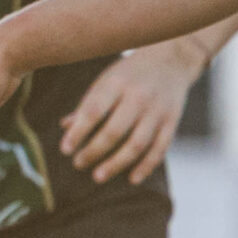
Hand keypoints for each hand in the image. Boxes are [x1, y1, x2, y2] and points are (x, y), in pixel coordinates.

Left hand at [60, 41, 201, 185]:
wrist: (172, 59)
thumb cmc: (129, 74)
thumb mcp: (106, 80)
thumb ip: (87, 104)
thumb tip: (65, 127)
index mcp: (116, 83)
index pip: (93, 111)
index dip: (78, 133)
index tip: (65, 150)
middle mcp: (138, 97)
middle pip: (114, 131)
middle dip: (94, 151)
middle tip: (78, 164)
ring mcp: (157, 110)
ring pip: (137, 144)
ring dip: (116, 164)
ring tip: (98, 176)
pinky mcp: (172, 121)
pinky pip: (160, 148)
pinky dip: (146, 166)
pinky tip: (132, 178)